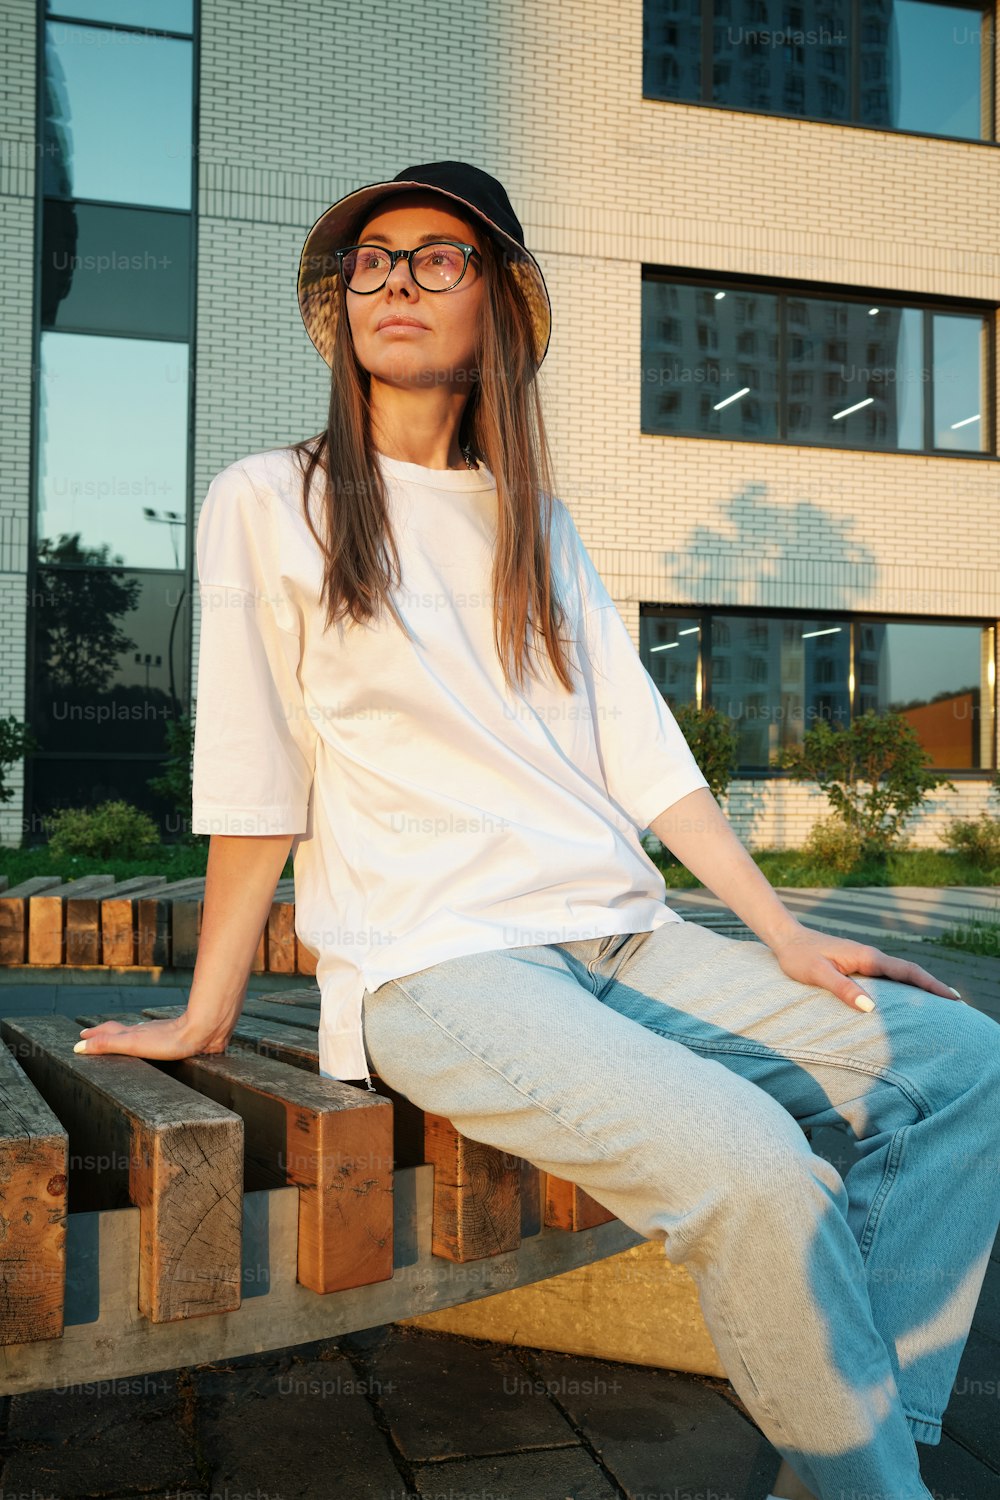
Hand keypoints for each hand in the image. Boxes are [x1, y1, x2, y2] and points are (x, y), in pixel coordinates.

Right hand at [74, 1014, 227, 1059]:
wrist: (203, 1031)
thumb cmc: (168, 1041)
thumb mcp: (132, 1043)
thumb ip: (107, 1044)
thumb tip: (78, 1046)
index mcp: (133, 1033)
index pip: (108, 1032)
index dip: (94, 1035)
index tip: (81, 1035)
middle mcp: (145, 1031)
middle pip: (120, 1031)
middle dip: (105, 1034)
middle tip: (91, 1035)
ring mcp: (160, 1034)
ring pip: (137, 1032)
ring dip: (124, 1036)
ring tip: (117, 1039)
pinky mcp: (175, 1038)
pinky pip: (154, 1037)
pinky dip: (144, 1039)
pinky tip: (153, 1043)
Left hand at [769, 925, 966, 1012]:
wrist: (786, 938)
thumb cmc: (799, 956)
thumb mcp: (818, 974)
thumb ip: (843, 988)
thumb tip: (871, 1007)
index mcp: (866, 957)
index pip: (907, 971)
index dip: (931, 985)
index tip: (952, 998)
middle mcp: (870, 956)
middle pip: (909, 972)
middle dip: (933, 987)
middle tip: (957, 1005)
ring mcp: (865, 960)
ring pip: (899, 974)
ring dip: (919, 986)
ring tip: (939, 1005)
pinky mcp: (857, 964)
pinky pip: (887, 976)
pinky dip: (903, 985)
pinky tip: (905, 997)